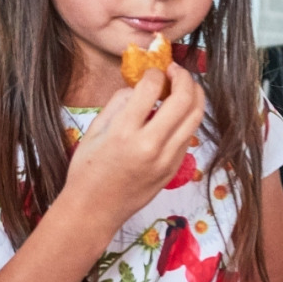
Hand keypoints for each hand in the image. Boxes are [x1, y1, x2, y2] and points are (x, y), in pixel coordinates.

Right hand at [63, 63, 205, 228]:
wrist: (93, 211)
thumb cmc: (87, 171)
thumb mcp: (94, 131)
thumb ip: (118, 103)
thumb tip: (140, 86)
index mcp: (125, 133)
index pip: (152, 87)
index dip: (154, 72)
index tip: (152, 70)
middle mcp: (150, 145)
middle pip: (184, 99)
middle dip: (184, 76)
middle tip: (175, 70)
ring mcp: (166, 160)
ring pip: (195, 117)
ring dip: (193, 95)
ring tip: (182, 87)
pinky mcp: (173, 169)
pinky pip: (188, 136)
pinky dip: (187, 118)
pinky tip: (175, 114)